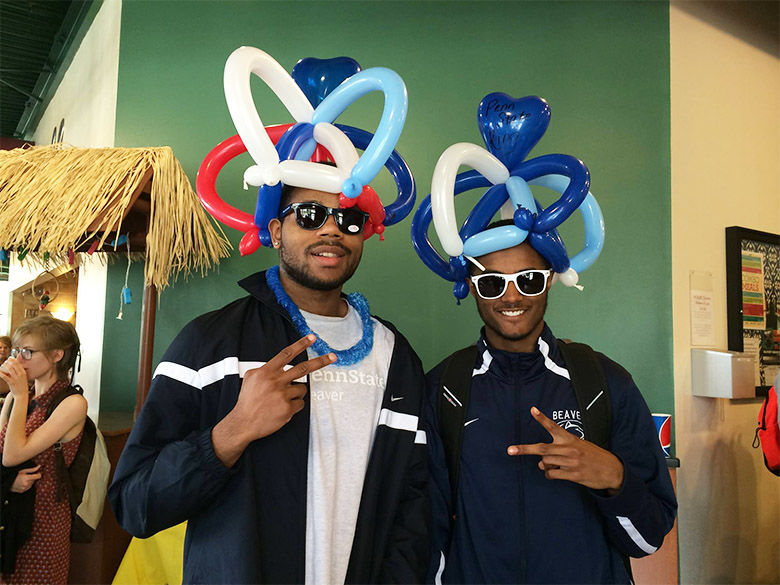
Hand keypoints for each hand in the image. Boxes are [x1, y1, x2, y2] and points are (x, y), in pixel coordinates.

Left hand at [0, 357, 28, 396]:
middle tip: (5, 362)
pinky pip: (4, 376)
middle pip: (13, 365)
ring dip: (4, 366)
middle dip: (8, 362)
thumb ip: (19, 372)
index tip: (10, 358)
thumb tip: (14, 367)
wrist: (22, 394)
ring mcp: (16, 378)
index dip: (13, 359)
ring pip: (9, 369)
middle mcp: (20, 374)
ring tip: (1, 366)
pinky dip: (1, 373)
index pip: (18, 363)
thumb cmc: (22, 386)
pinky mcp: (11, 382)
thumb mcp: (23, 378)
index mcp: (23, 373)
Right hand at [10, 465, 40, 492]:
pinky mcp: (22, 491)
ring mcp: (24, 488)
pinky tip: (22, 483)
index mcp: (27, 478)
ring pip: (32, 484)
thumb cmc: (15, 475)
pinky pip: (28, 488)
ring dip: (30, 481)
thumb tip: (39, 466)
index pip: (38, 476)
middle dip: (33, 477)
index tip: (37, 472)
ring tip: (24, 479)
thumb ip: (32, 469)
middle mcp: (26, 484)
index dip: (38, 473)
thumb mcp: (23, 471)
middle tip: (27, 475)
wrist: (7, 482)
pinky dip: (27, 485)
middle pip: (34, 480)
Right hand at [232, 334, 335, 441]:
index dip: (300, 344)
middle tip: (333, 356)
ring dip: (296, 393)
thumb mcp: (251, 378)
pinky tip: (282, 409)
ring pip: (302, 389)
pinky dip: (294, 405)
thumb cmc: (247, 400)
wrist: (243, 422)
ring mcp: (283, 395)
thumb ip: (265, 369)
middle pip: (303, 368)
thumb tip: (279, 365)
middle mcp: (276, 381)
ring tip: (281, 399)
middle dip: (320, 361)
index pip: (286, 354)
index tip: (312, 338)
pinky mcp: (288, 409)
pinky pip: (300, 403)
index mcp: (266, 372)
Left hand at [507, 406, 623, 492]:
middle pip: (541, 448)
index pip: (553, 426)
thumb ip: (559, 451)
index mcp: (570, 438)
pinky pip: (552, 474)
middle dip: (524, 449)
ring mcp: (570, 462)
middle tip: (510, 450)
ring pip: (545, 463)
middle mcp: (569, 448)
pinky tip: (556, 474)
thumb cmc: (592, 456)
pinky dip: (549, 474)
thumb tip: (540, 462)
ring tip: (553, 466)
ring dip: (543, 465)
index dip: (542, 418)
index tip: (532, 409)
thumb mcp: (579, 446)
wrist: (612, 470)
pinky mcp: (573, 474)